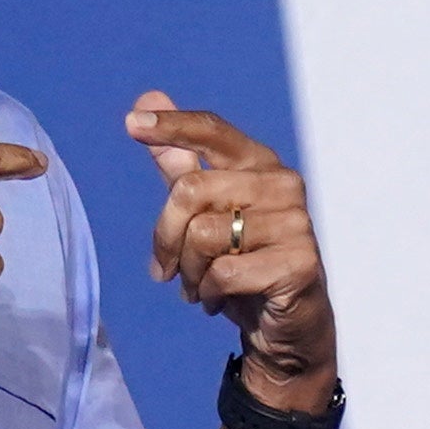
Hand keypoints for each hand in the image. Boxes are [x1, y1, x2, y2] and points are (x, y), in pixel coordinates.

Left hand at [130, 96, 335, 387]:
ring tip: (197, 287)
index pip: (213, 132)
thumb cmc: (244, 265)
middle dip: (165, 237)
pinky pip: (224, 272)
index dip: (172, 125)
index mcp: (261, 164)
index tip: (131, 124)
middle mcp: (283, 185)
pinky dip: (208, 292)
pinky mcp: (298, 263)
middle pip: (191, 190)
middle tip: (164, 269)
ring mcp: (295, 224)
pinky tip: (217, 301)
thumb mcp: (205, 213)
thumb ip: (180, 162)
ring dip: (188, 272)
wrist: (286, 328)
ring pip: (203, 235)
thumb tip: (148, 100)